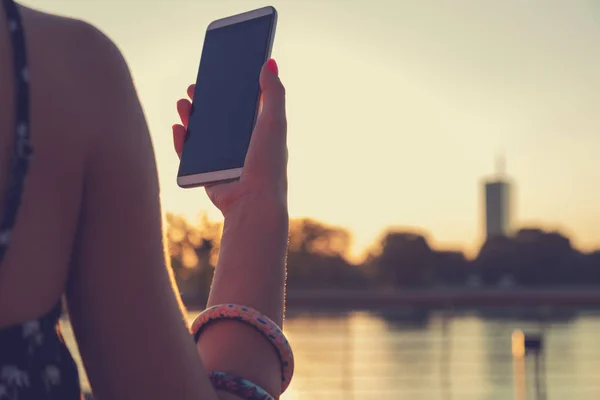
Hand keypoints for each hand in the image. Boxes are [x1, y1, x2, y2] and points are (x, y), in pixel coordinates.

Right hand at [172, 59, 287, 215]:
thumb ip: (273, 93)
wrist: (252, 202)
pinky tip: (178, 127)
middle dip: (205, 101)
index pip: (245, 106)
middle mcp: (242, 148)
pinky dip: (182, 141)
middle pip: (220, 119)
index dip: (231, 89)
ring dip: (191, 117)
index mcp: (261, 135)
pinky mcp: (208, 176)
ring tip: (182, 103)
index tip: (219, 72)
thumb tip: (269, 63)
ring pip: (202, 136)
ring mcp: (224, 163)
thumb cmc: (268, 163)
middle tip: (195, 86)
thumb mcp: (274, 122)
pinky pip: (190, 156)